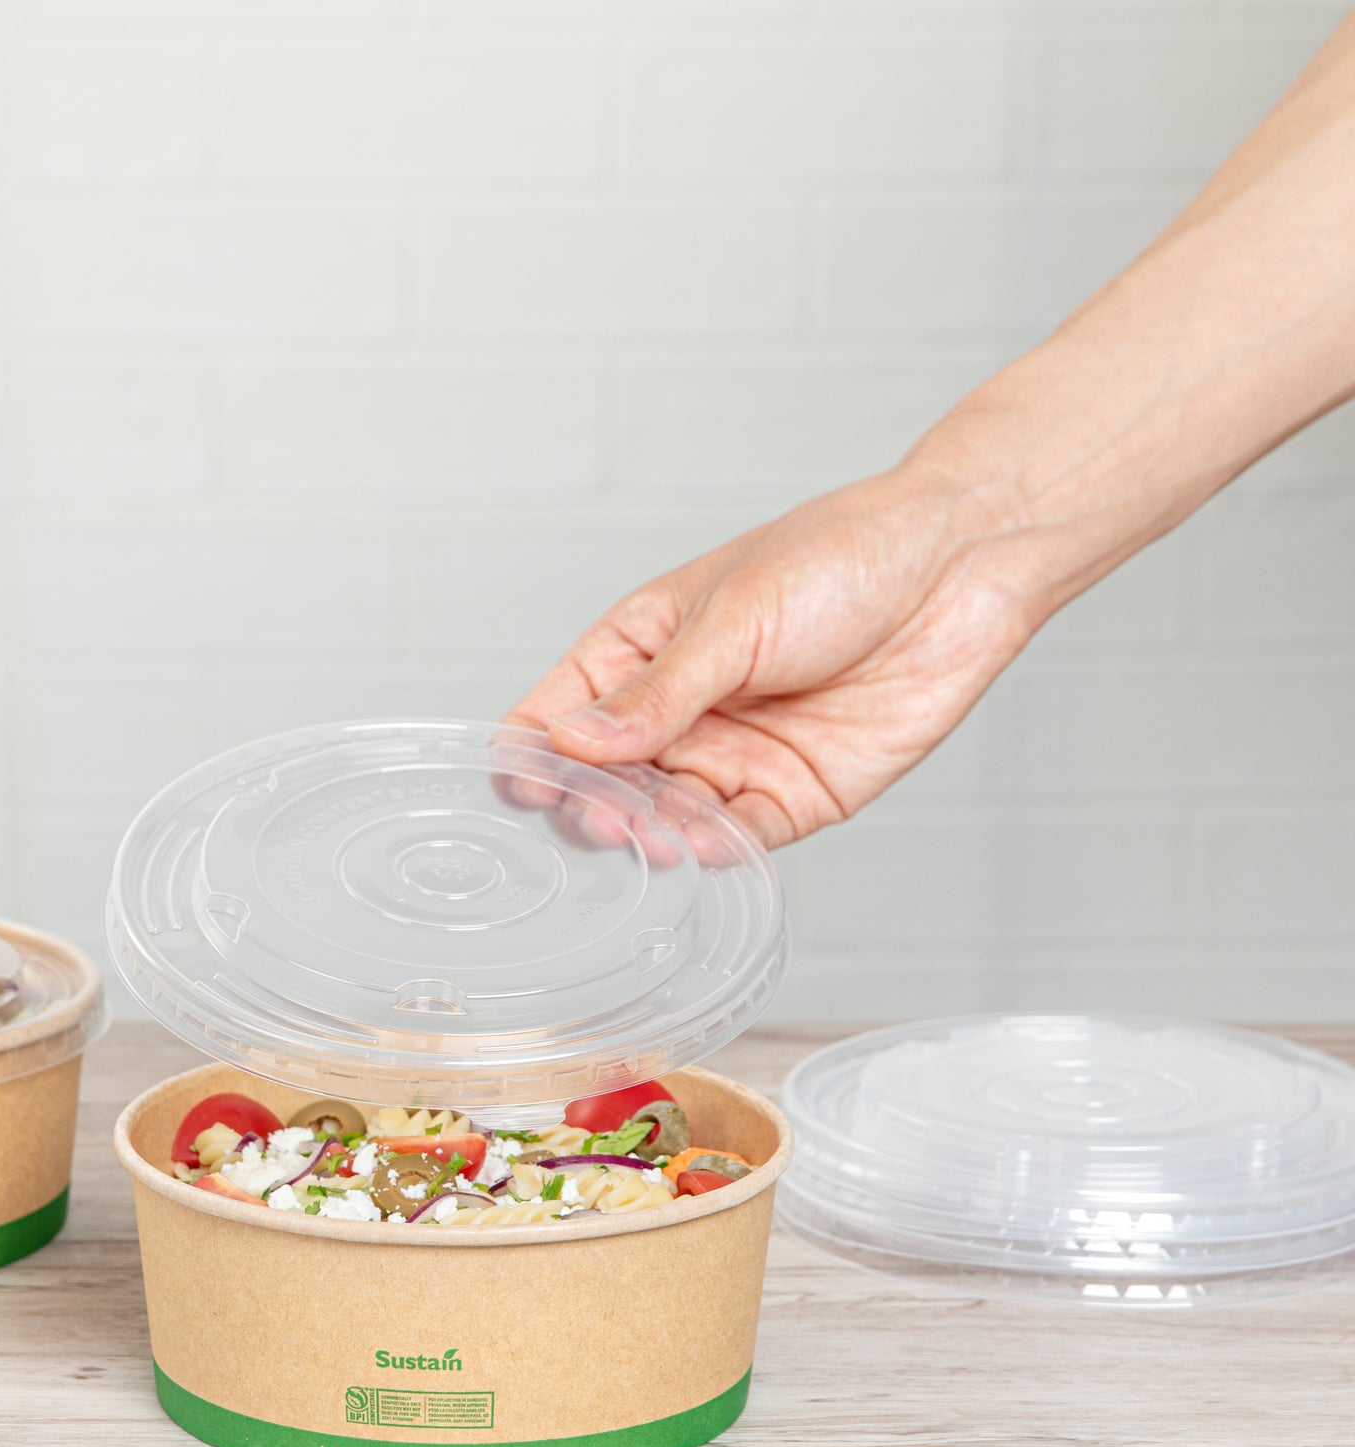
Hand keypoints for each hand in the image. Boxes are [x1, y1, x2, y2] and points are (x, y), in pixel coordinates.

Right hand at [505, 467, 1043, 848]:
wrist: (959, 566)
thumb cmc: (841, 559)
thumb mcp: (732, 618)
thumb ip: (656, 692)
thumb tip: (570, 742)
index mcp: (639, 653)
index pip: (554, 715)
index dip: (529, 755)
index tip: (523, 785)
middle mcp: (678, 715)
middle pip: (602, 785)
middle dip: (593, 807)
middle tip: (601, 814)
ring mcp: (730, 759)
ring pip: (664, 820)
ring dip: (653, 834)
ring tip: (654, 833)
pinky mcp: (790, 797)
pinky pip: (738, 839)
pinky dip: (717, 850)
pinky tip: (705, 844)